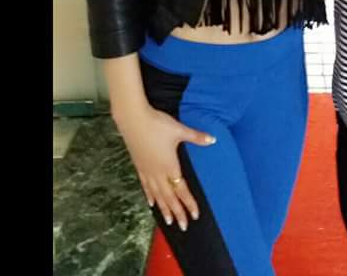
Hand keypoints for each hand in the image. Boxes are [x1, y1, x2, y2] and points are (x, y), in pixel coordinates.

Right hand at [114, 104, 215, 231]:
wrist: (133, 119)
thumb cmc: (157, 124)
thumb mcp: (179, 130)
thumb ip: (196, 137)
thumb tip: (213, 139)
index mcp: (169, 166)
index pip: (181, 190)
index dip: (189, 203)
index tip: (196, 215)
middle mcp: (158, 173)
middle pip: (169, 197)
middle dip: (177, 212)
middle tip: (184, 226)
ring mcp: (147, 171)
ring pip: (157, 195)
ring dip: (164, 209)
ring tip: (169, 222)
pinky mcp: (139, 166)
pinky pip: (145, 186)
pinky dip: (150, 197)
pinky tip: (151, 203)